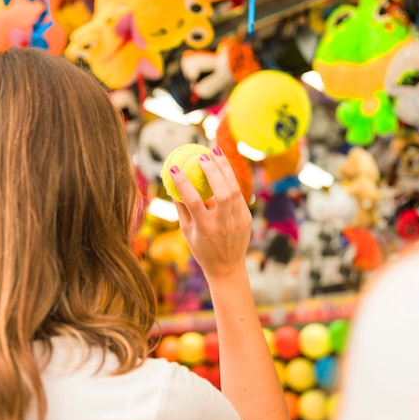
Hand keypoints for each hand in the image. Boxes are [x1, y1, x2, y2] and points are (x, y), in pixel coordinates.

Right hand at [170, 146, 251, 278]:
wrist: (227, 268)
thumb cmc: (202, 248)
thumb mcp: (187, 232)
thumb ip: (181, 208)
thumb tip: (171, 184)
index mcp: (205, 229)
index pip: (194, 202)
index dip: (183, 183)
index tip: (175, 167)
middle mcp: (224, 224)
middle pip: (222, 193)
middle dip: (213, 171)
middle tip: (202, 155)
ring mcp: (238, 221)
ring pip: (235, 190)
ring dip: (225, 168)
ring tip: (215, 151)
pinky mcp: (246, 218)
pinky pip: (238, 194)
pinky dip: (230, 179)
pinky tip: (223, 166)